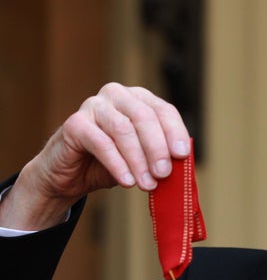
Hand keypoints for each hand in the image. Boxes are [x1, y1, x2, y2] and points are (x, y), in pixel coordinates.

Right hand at [0, 83, 190, 229]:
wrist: (71, 175)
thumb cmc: (112, 163)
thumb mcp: (142, 158)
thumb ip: (160, 156)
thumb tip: (182, 162)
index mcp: (139, 99)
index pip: (163, 110)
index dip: (175, 132)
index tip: (182, 155)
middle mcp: (117, 95)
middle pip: (144, 117)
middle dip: (157, 148)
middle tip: (164, 174)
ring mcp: (93, 105)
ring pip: (123, 129)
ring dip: (138, 160)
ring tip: (147, 184)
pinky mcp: (74, 123)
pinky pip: (100, 142)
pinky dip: (117, 164)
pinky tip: (127, 181)